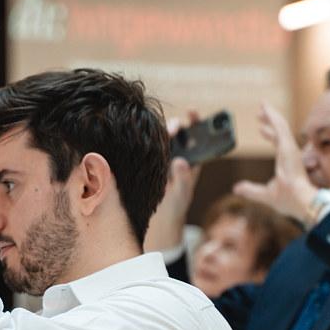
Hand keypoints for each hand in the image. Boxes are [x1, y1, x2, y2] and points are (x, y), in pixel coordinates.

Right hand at [144, 115, 202, 251]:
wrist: (159, 218)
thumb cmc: (176, 204)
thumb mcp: (183, 194)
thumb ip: (184, 179)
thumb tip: (181, 162)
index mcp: (191, 155)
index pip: (194, 131)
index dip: (193, 119)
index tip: (191, 112)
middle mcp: (175, 151)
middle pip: (175, 130)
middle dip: (174, 126)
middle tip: (173, 129)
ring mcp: (160, 155)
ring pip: (157, 137)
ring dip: (155, 135)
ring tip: (155, 139)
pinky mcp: (146, 161)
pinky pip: (144, 149)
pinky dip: (140, 144)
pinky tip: (135, 143)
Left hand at [234, 102, 317, 221]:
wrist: (301, 203)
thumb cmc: (290, 200)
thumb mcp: (266, 194)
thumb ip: (251, 190)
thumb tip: (236, 188)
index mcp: (286, 161)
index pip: (278, 142)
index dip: (269, 134)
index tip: (261, 129)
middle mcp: (289, 152)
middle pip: (279, 130)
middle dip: (269, 120)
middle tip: (259, 112)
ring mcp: (290, 148)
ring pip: (280, 125)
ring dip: (271, 114)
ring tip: (262, 105)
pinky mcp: (289, 147)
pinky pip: (280, 127)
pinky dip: (273, 117)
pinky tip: (266, 108)